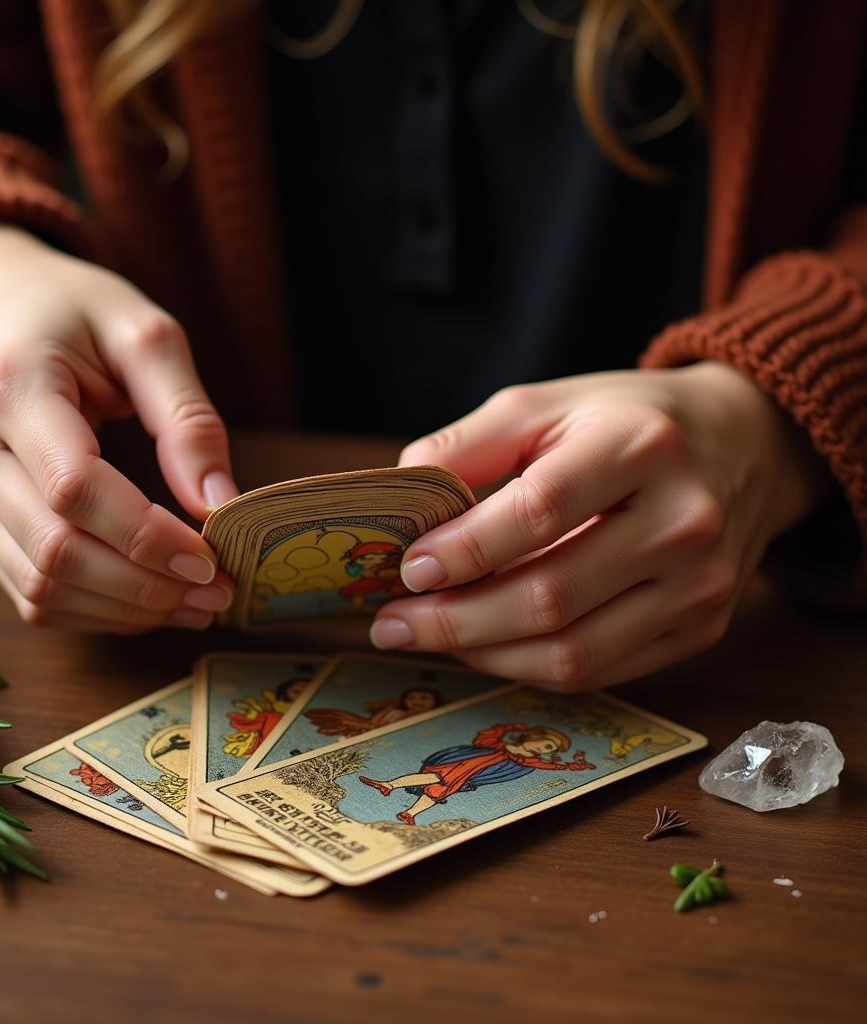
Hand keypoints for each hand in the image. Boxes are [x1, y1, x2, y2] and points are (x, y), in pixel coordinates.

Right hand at [0, 225, 237, 631]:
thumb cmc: (73, 314)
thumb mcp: (145, 335)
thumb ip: (187, 418)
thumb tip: (219, 503)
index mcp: (10, 386)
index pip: (75, 487)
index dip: (147, 535)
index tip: (211, 558)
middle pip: (55, 551)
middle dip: (146, 586)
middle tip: (219, 593)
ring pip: (40, 586)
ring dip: (126, 609)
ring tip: (197, 604)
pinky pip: (28, 592)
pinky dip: (95, 610)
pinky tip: (150, 601)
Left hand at [371, 364, 829, 688]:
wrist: (745, 444)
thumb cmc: (628, 420)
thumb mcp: (546, 404)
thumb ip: (467, 445)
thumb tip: (402, 501)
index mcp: (640, 445)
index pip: (538, 512)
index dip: (463, 549)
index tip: (406, 570)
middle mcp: (683, 521)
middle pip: (551, 597)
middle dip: (455, 620)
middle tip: (392, 624)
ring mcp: (700, 586)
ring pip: (573, 653)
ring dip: (484, 655)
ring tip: (428, 638)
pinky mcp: (703, 627)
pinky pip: (600, 671)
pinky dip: (529, 666)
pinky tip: (486, 646)